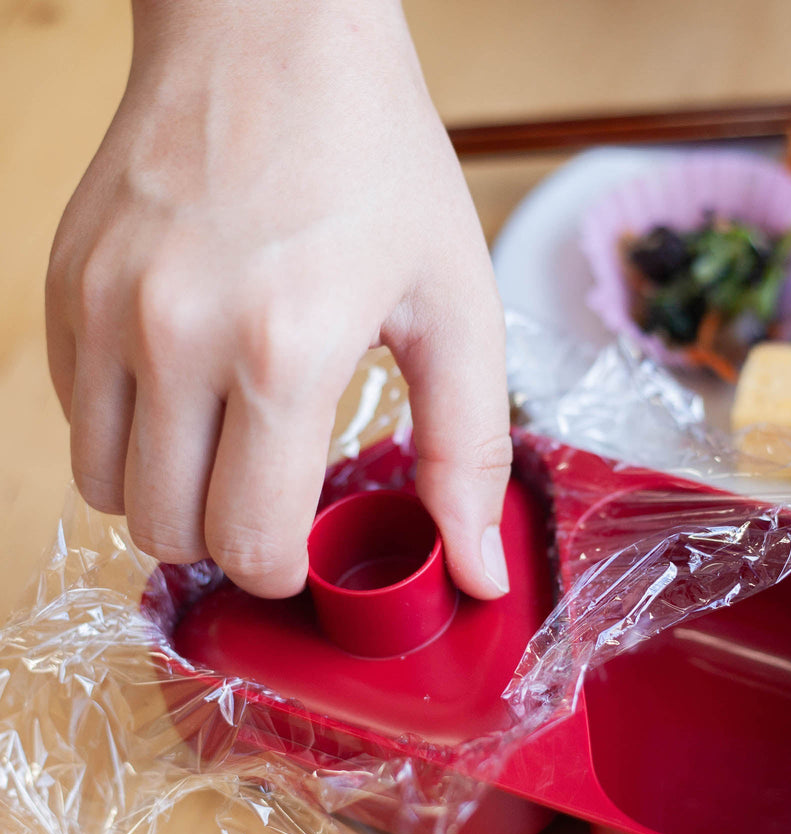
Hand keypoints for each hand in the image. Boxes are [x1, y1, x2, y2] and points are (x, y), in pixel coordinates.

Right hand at [46, 0, 510, 599]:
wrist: (274, 35)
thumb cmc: (378, 164)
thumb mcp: (458, 308)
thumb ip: (467, 452)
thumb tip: (477, 574)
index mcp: (283, 350)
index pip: (247, 542)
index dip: (282, 571)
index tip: (306, 546)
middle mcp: (173, 336)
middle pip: (167, 531)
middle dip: (226, 540)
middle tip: (272, 498)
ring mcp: (103, 308)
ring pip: (102, 490)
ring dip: (168, 495)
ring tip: (227, 449)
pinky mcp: (64, 285)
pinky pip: (74, 417)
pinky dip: (128, 433)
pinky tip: (187, 390)